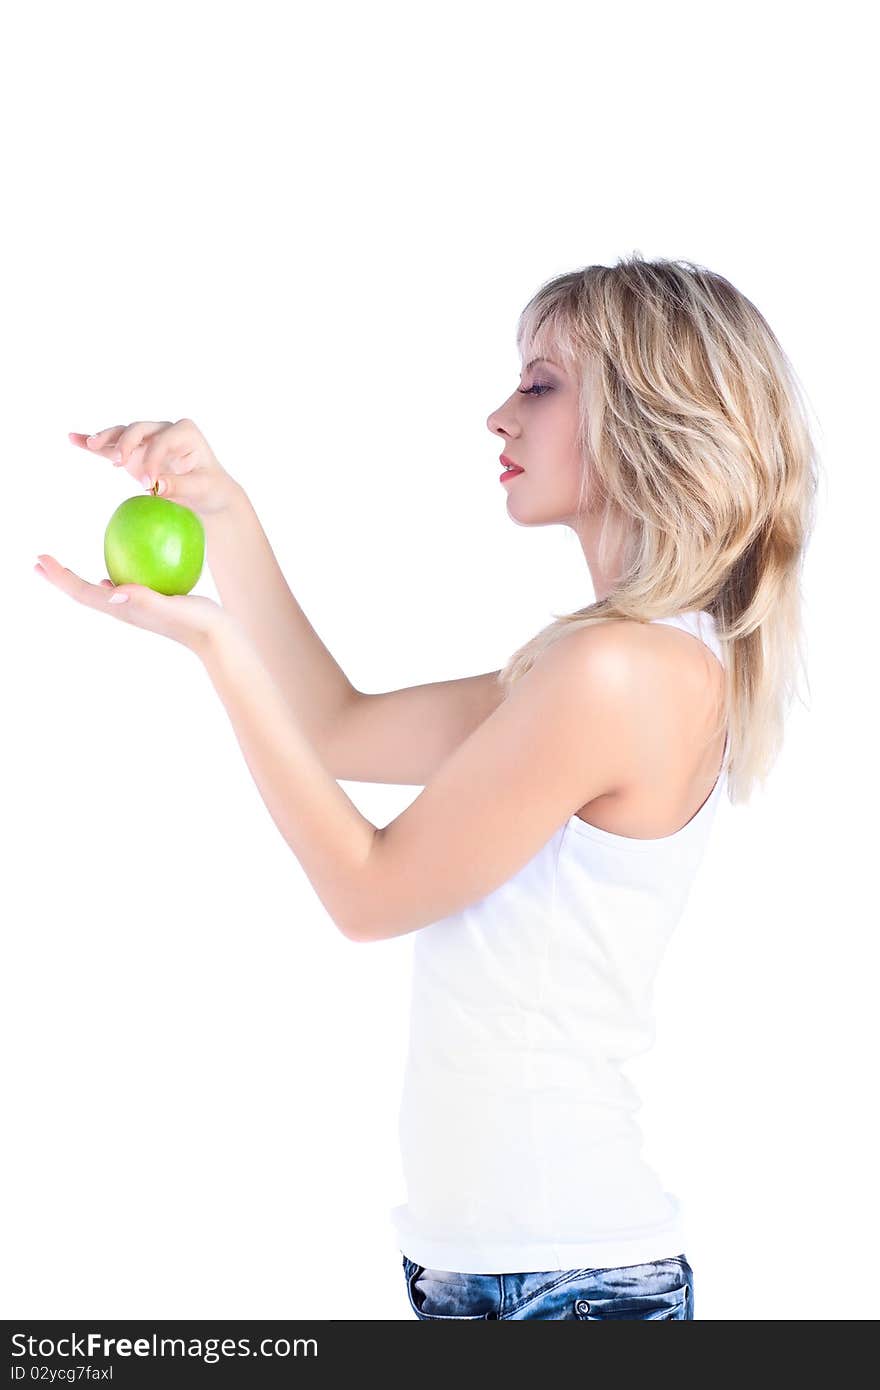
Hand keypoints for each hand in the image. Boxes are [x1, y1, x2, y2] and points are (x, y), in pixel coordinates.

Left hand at [34, 553, 227, 654]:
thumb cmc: (199, 624)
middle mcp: (126, 609)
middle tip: (39, 562)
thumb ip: (145, 600)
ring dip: (78, 581)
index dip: (60, 577)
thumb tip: (111, 589)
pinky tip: (112, 568)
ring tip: (64, 569)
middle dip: (60, 579)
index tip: (39, 561)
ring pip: (98, 592)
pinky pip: (121, 588)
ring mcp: (137, 608)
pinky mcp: (151, 604)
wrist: (219, 639)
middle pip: (83, 593)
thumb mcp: (175, 607)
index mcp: (125, 609)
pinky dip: (107, 577)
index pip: (83, 592)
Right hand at [68, 418, 239, 517]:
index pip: (163, 441)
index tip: (149, 484)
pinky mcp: (135, 454)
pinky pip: (112, 446)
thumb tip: (157, 485)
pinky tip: (73, 438)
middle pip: (139, 429)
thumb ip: (181, 485)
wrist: (208, 494)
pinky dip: (94, 444)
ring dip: (106, 438)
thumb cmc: (210, 490)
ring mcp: (147, 440)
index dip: (153, 459)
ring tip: (90, 444)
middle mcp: (164, 430)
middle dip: (127, 443)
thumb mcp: (203, 489)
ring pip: (123, 434)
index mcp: (185, 432)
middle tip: (119, 464)